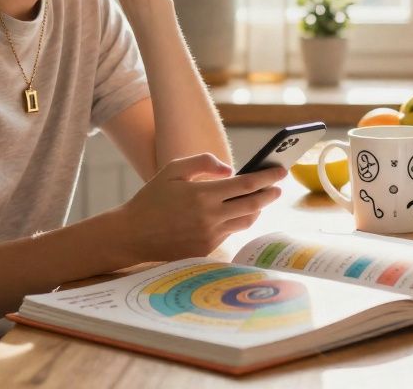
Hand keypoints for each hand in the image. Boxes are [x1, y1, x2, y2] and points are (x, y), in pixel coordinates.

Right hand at [115, 153, 285, 262]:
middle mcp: (210, 217)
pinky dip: (236, 221)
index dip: (268, 177)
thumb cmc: (152, 198)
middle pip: (253, 205)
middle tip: (278, 187)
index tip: (281, 171)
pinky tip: (236, 213)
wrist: (132, 235)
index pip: (247, 185)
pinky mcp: (206, 250)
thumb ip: (203, 162)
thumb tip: (230, 169)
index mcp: (203, 195)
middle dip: (270, 194)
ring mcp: (210, 236)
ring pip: (246, 221)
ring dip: (256, 209)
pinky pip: (230, 233)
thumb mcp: (173, 170)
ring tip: (259, 199)